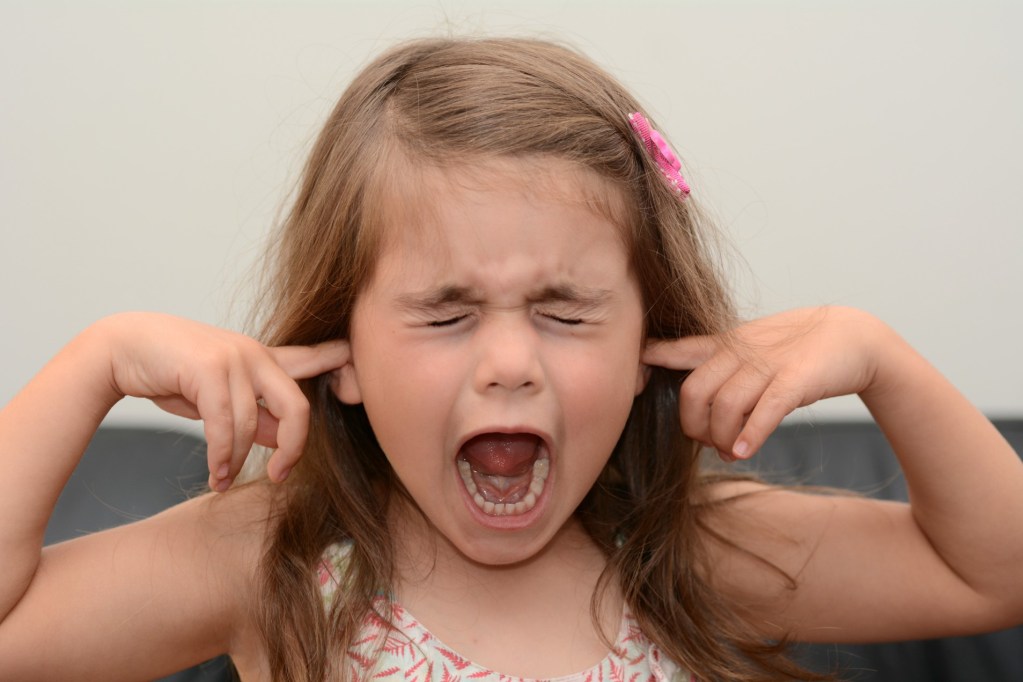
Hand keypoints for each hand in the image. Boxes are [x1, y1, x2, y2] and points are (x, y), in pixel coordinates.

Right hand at [96, 313, 349, 489]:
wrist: (123, 348)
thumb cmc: (174, 373)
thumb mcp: (222, 396)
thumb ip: (257, 414)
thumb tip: (284, 440)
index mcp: (264, 359)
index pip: (314, 360)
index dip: (342, 367)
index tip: (361, 387)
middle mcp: (256, 354)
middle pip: (297, 407)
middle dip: (294, 448)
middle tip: (281, 476)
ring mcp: (234, 358)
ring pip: (253, 425)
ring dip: (236, 461)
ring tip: (222, 478)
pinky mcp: (209, 368)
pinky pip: (225, 425)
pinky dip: (220, 456)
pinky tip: (215, 473)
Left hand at [643, 307, 889, 460]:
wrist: (852, 337)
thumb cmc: (796, 351)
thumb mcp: (750, 350)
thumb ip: (719, 368)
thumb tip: (698, 413)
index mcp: (727, 345)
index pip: (681, 350)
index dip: (655, 359)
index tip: (634, 374)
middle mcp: (741, 353)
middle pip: (695, 391)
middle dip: (694, 426)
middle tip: (709, 442)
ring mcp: (768, 365)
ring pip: (726, 406)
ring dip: (723, 438)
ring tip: (732, 451)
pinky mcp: (796, 380)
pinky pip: (765, 410)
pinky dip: (751, 434)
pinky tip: (745, 452)